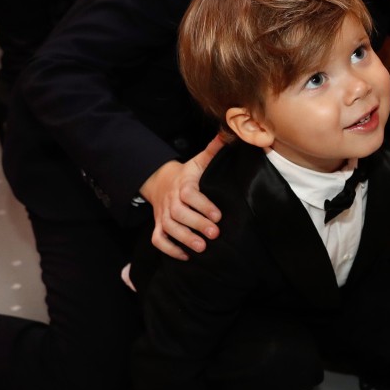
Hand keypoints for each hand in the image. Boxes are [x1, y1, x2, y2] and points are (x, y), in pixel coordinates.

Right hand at [140, 135, 225, 259]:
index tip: (218, 215)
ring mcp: (163, 215)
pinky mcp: (159, 226)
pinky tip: (185, 256)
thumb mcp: (200, 162)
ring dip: (184, 239)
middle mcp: (171, 201)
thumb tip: (230, 133)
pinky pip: (158, 240)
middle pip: (179, 214)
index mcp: (183, 185)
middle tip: (214, 234)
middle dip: (196, 224)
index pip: (190, 195)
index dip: (203, 205)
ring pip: (168, 228)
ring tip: (201, 248)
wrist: (162, 182)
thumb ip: (214, 150)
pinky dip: (169, 249)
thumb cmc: (188, 175)